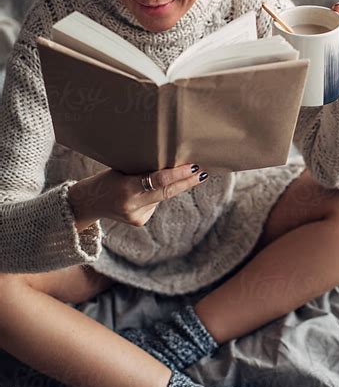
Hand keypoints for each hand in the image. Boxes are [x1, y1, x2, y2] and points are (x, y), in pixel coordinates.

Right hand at [68, 163, 207, 230]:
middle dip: (187, 182)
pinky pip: (154, 204)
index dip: (179, 174)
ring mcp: (137, 216)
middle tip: (202, 172)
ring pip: (161, 197)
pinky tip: (139, 193)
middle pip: (167, 192)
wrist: (88, 203)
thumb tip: (173, 164)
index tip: (193, 167)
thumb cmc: (106, 178)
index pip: (159, 181)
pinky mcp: (139, 222)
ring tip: (144, 180)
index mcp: (126, 189)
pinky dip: (153, 196)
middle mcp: (133, 205)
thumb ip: (143, 170)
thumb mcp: (121, 170)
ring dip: (164, 187)